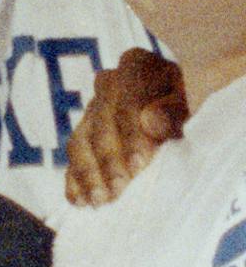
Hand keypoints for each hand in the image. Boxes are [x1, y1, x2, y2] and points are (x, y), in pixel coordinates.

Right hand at [64, 47, 186, 205]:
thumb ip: (172, 110)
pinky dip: (75, 178)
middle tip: (117, 188)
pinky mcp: (86, 130)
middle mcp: (109, 82)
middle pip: (101, 123)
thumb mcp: (192, 102)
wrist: (179, 108)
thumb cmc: (189, 106)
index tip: (138, 164)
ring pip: (82, 139)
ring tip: (97, 200)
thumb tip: (150, 121)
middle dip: (109, 159)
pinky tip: (77, 199)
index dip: (131, 135)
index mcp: (136, 66)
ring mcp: (94, 107)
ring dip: (88, 172)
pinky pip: (75, 154)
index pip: (127, 102)